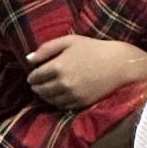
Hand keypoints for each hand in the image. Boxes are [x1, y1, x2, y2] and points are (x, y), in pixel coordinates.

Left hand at [25, 34, 146, 111]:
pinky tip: (58, 96)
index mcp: (58, 66)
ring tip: (45, 91)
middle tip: (36, 84)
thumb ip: (46, 48)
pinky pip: (62, 106)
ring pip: (50, 100)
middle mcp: (63, 83)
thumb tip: (28, 59)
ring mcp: (72, 95)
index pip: (35, 76)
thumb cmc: (93, 49)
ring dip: (44, 96)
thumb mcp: (69, 41)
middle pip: (40, 90)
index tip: (32, 75)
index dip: (32, 76)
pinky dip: (56, 102)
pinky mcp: (81, 103)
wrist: (118, 64)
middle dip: (36, 87)